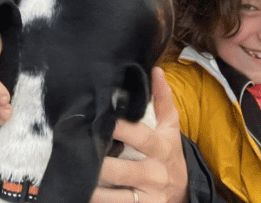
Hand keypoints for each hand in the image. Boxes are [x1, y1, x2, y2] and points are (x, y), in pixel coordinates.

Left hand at [91, 67, 187, 202]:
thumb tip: (156, 70)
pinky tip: (83, 197)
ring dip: (94, 190)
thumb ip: (162, 100)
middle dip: (100, 163)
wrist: (184, 192)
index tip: (100, 119)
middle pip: (123, 169)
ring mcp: (147, 197)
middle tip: (79, 152)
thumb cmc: (169, 155)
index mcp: (161, 148)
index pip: (140, 136)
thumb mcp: (170, 128)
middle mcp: (155, 173)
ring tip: (76, 179)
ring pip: (116, 197)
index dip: (119, 128)